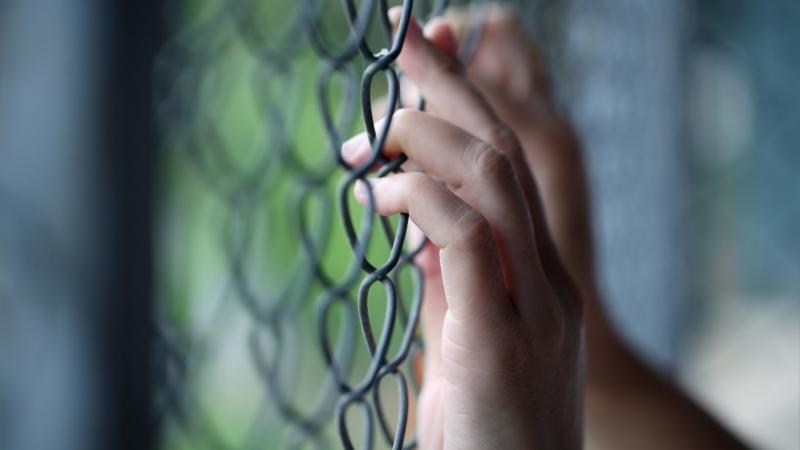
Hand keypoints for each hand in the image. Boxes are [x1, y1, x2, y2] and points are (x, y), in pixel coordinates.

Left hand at [342, 9, 583, 448]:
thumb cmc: (490, 432)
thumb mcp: (465, 342)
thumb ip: (449, 282)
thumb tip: (416, 224)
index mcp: (541, 278)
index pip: (508, 163)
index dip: (468, 98)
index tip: (428, 48)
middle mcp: (548, 281)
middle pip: (503, 151)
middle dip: (449, 83)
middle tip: (401, 35)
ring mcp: (535, 309)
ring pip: (493, 179)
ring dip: (426, 134)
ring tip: (372, 134)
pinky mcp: (501, 343)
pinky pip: (467, 240)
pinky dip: (419, 199)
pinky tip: (378, 196)